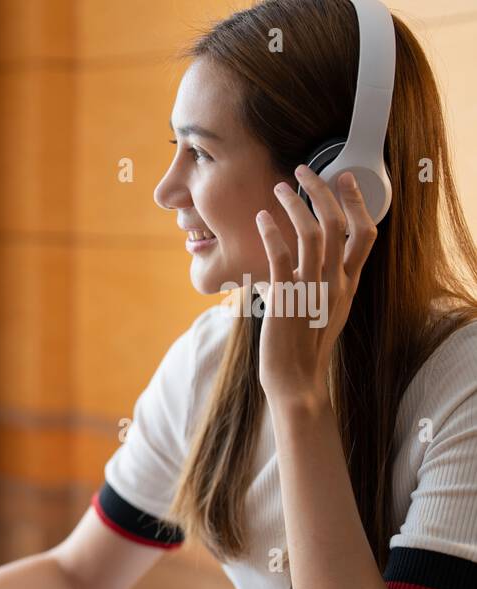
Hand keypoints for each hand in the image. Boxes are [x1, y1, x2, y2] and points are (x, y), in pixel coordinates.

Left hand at [254, 166, 377, 406]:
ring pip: (310, 234)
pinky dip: (270, 232)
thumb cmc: (304, 346)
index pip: (366, 234)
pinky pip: (280, 257)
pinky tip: (260, 218)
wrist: (296, 380)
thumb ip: (322, 283)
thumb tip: (302, 260)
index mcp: (348, 284)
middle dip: (321, 191)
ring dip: (293, 205)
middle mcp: (334, 283)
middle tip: (305, 170)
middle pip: (338, 224)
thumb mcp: (324, 310)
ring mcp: (311, 289)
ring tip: (279, 188)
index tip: (345, 179)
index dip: (358, 202)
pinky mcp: (285, 298)